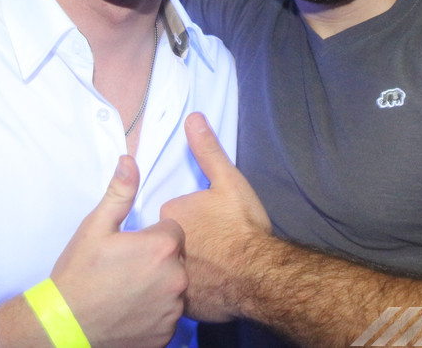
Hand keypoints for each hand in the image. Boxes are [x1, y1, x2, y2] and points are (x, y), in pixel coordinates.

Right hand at [52, 155, 187, 347]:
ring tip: (127, 290)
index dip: (152, 236)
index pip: (174, 230)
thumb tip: (129, 161)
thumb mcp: (95, 228)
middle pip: (177, 258)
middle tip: (127, 268)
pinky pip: (169, 315)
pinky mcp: (167, 334)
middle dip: (158, 260)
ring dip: (159, 287)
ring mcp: (173, 310)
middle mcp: (176, 278)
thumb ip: (120, 193)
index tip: (133, 246)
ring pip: (175, 287)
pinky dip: (155, 313)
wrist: (64, 327)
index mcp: (162, 247)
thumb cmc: (79, 275)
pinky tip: (132, 311)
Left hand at [160, 113, 270, 321]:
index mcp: (171, 212)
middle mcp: (163, 244)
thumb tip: (193, 118)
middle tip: (217, 247)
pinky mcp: (180, 303)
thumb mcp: (229, 181)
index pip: (176, 214)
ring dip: (192, 268)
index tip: (215, 224)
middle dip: (190, 244)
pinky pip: (184, 293)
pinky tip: (213, 289)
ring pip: (178, 267)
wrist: (258, 275)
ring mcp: (170, 275)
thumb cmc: (243, 226)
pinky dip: (195, 291)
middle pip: (174, 240)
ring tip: (218, 270)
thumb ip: (208, 151)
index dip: (197, 219)